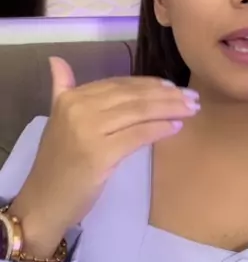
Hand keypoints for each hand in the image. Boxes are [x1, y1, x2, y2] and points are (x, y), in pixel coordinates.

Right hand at [10, 57, 199, 255]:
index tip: (172, 86)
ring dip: (170, 109)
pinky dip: (160, 129)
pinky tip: (176, 127)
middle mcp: (79, 108)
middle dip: (167, 95)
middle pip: (133, 96)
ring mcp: (89, 130)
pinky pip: (138, 135)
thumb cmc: (57, 164)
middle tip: (192, 97)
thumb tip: (56, 60)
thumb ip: (62, 88)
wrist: (43, 202)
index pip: (119, 84)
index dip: (149, 84)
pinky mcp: (100, 154)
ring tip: (191, 109)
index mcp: (71, 98)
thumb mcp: (57, 120)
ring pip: (139, 112)